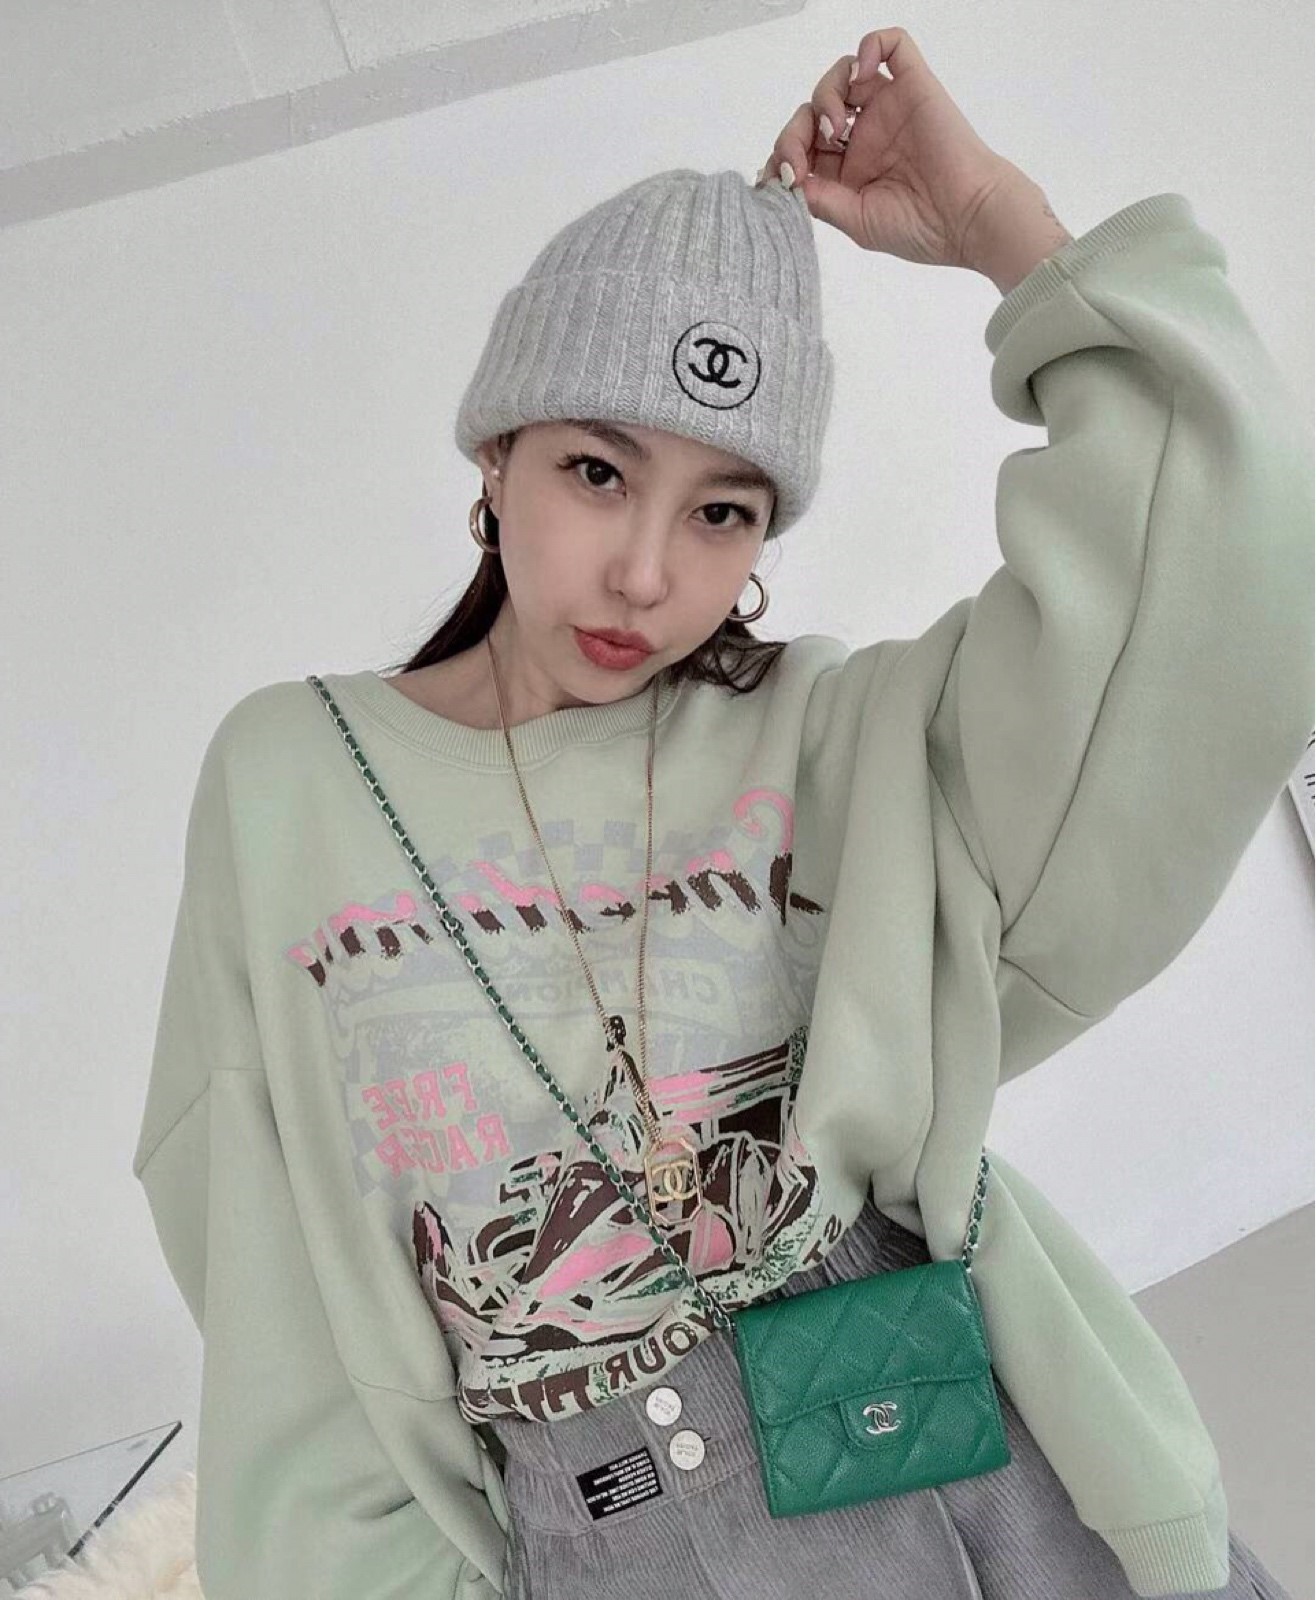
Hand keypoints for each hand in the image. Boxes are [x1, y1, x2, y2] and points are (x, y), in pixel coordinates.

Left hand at [757, 26, 1038, 270]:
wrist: (968, 219)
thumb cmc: (921, 228)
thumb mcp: (855, 221)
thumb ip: (819, 198)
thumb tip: (784, 179)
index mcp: (848, 170)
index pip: (801, 148)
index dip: (783, 155)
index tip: (780, 177)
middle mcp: (864, 135)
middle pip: (813, 111)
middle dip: (796, 131)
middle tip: (804, 155)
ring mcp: (887, 108)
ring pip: (841, 74)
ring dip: (825, 94)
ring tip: (835, 126)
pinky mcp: (913, 85)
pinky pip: (891, 44)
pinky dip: (870, 47)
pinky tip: (861, 74)